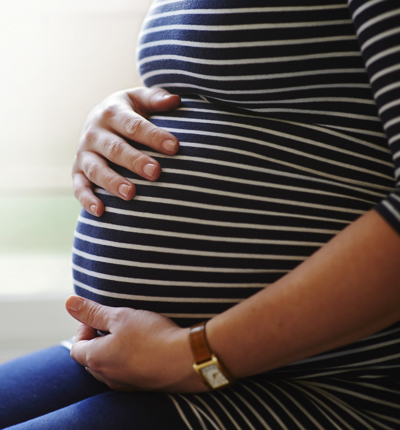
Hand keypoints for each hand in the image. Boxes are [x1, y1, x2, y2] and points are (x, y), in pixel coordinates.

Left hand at [65, 296, 205, 392]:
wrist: (186, 359)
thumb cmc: (151, 335)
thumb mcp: (120, 316)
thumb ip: (93, 311)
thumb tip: (69, 303)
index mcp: (96, 359)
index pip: (76, 347)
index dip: (84, 328)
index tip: (100, 317)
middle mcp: (107, 376)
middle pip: (90, 359)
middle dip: (97, 340)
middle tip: (114, 324)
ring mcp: (125, 384)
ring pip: (109, 367)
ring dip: (113, 350)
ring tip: (131, 334)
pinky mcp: (142, 386)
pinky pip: (126, 373)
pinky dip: (128, 360)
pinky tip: (145, 347)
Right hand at [72, 87, 180, 216]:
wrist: (99, 119)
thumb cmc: (128, 112)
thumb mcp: (139, 100)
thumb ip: (155, 99)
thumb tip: (175, 100)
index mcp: (112, 112)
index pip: (134, 125)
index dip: (154, 136)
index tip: (174, 146)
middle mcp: (95, 132)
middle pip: (115, 149)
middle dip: (135, 161)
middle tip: (156, 173)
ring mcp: (84, 153)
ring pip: (96, 169)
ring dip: (112, 182)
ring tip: (131, 194)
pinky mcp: (77, 171)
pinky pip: (79, 186)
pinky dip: (87, 199)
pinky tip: (100, 211)